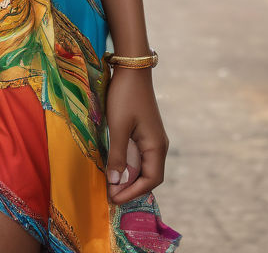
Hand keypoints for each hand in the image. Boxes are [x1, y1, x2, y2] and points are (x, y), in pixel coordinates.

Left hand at [104, 68, 169, 204]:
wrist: (132, 69)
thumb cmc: (125, 96)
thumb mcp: (118, 126)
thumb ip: (117, 155)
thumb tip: (115, 182)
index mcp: (156, 146)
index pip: (150, 180)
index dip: (133, 192)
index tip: (114, 199)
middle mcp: (157, 145)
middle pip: (148, 176)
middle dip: (130, 188)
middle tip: (110, 195)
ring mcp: (151, 137)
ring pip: (142, 166)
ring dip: (128, 176)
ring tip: (110, 185)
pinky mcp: (143, 131)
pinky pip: (137, 154)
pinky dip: (127, 164)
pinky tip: (114, 166)